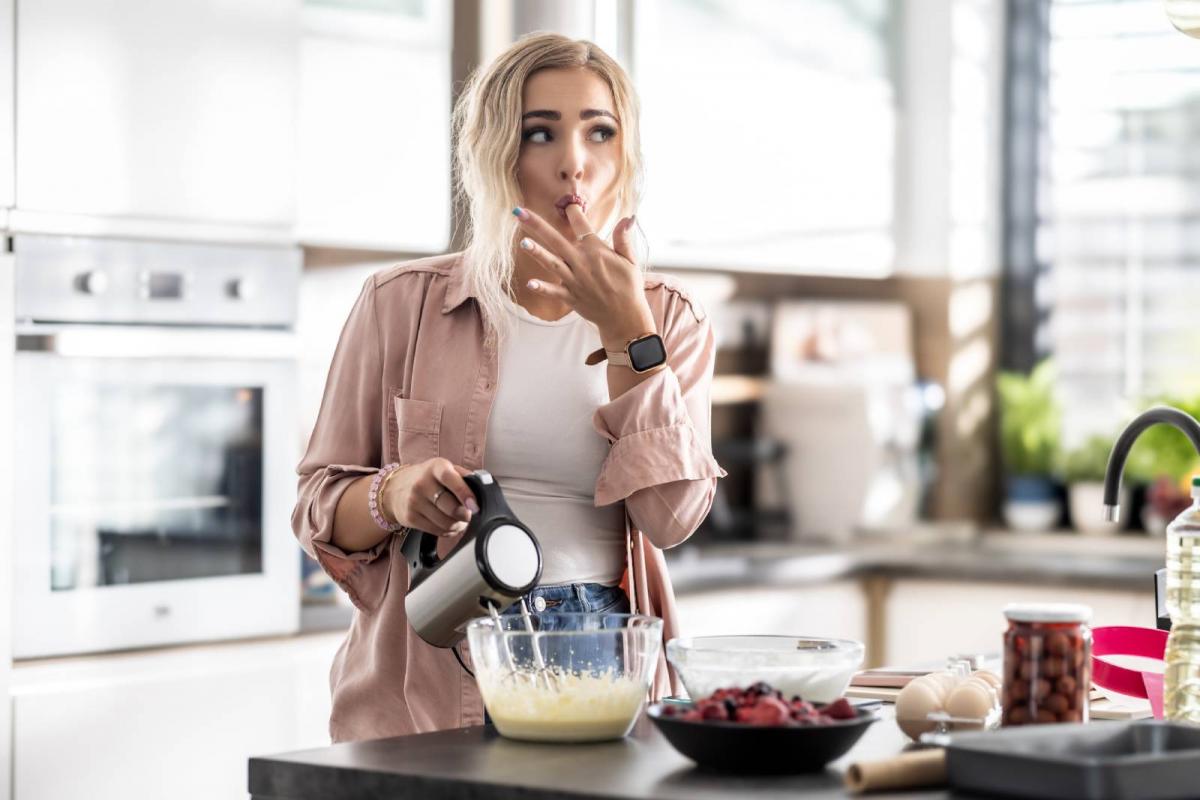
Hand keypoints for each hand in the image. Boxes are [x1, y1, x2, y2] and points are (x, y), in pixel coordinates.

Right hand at [383, 458, 479, 536]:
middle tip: (469, 515)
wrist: (394, 488)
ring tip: (459, 521)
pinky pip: (436, 531)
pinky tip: (448, 525)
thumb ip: (463, 477)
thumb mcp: (443, 469)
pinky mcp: (410, 518)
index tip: (474, 506)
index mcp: (435, 467)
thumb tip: (483, 488)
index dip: (465, 494)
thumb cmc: (426, 478)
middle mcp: (422, 483)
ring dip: (458, 526)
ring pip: (445, 522)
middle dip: (465, 515)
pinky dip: (447, 531)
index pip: (452, 480)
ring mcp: (414, 501)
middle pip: (450, 507)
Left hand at [514, 205, 656, 348]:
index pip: (581, 225)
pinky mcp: (571, 297)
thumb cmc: (628, 287)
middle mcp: (582, 263)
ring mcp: (575, 280)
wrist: (625, 317)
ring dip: (537, 252)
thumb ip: (623, 238)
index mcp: (596, 250)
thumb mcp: (630, 260)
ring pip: (552, 263)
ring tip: (522, 242)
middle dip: (537, 225)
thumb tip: (629, 217)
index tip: (567, 203)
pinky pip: (554, 292)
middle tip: (518, 211)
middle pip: (556, 240)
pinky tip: (529, 283)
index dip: (573, 212)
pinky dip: (542, 288)